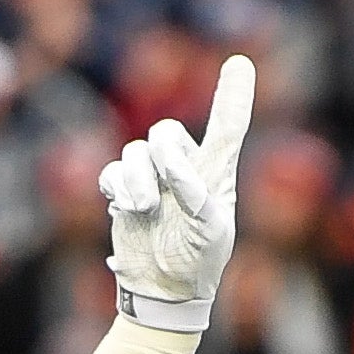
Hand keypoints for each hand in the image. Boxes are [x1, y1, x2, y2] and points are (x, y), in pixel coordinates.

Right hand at [98, 54, 250, 330]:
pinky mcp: (124, 191)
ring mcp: (152, 178)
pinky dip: (119, 187)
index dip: (232, 96)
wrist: (166, 289)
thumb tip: (174, 170)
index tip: (240, 64)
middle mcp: (184, 167)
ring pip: (136, 152)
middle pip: (166, 132)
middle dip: (164, 153)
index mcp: (215, 173)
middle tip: (166, 188)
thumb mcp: (212, 232)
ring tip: (145, 210)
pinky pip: (113, 172)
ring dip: (139, 180)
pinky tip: (126, 209)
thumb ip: (198, 196)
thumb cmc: (199, 260)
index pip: (227, 127)